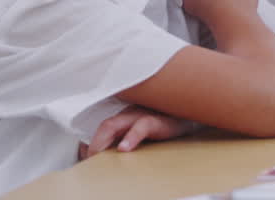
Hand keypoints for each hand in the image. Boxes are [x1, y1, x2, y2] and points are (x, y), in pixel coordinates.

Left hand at [78, 106, 194, 160]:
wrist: (190, 117)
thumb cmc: (165, 126)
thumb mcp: (142, 134)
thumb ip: (125, 141)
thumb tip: (108, 155)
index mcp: (125, 118)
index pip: (101, 129)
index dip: (90, 144)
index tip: (84, 158)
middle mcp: (129, 114)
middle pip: (104, 126)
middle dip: (93, 145)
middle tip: (88, 160)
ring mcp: (141, 115)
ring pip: (114, 124)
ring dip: (103, 141)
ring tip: (96, 155)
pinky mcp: (156, 120)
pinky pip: (141, 126)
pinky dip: (131, 137)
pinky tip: (124, 148)